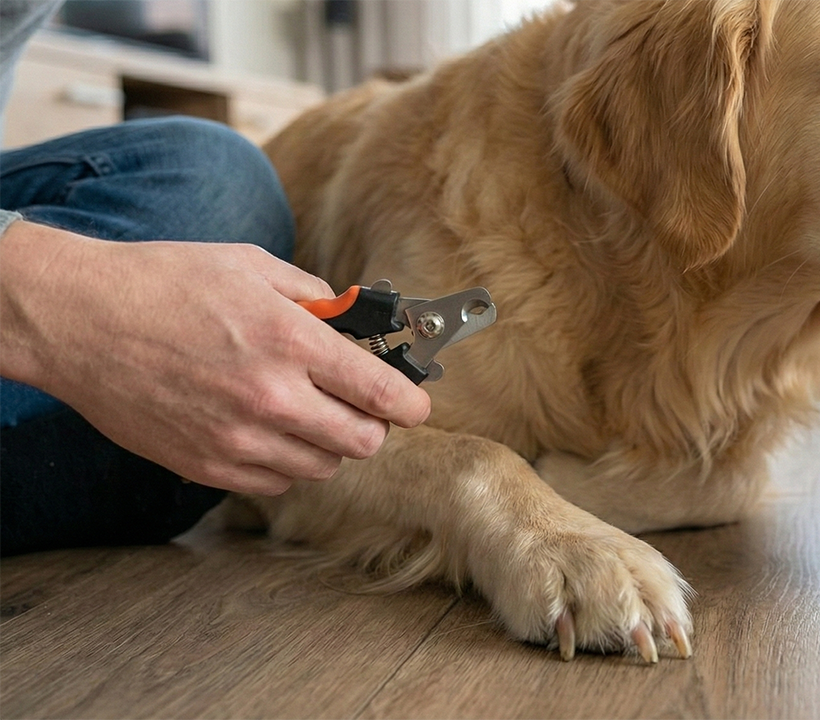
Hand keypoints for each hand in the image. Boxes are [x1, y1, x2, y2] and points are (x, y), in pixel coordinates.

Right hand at [0, 222, 431, 494]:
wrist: (80, 319)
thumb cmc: (165, 282)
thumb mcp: (252, 266)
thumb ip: (317, 297)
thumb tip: (359, 320)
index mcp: (289, 342)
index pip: (380, 391)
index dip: (410, 402)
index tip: (416, 404)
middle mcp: (269, 397)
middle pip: (363, 442)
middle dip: (373, 425)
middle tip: (360, 406)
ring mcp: (237, 439)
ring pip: (322, 467)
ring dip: (327, 444)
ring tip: (306, 411)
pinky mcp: (207, 466)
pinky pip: (276, 482)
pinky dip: (285, 463)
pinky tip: (268, 430)